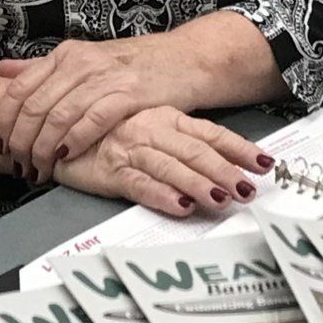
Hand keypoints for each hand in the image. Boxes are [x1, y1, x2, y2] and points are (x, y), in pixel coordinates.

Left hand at [0, 38, 180, 180]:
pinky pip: (92, 120)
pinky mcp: (129, 93)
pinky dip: (74, 141)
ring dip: (44, 149)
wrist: (186, 59)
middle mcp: (81, 62)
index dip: (3, 121)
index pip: (19, 88)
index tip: (0, 146)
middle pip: (34, 106)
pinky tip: (67, 157)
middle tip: (19, 166)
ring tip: (40, 169)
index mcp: (66, 54)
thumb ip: (43, 67)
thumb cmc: (135, 65)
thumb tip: (2, 70)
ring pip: (58, 116)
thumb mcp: (85, 59)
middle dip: (21, 143)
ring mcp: (105, 76)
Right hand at [48, 107, 271, 216]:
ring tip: (223, 199)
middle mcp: (152, 130)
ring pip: (173, 168)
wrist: (57, 127)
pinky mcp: (110, 171)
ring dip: (200, 184)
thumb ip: (182, 141)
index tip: (265, 162)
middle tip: (250, 189)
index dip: (239, 148)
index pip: (211, 133)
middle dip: (227, 171)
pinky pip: (140, 183)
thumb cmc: (107, 130)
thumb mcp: (150, 126)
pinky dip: (162, 194)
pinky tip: (181, 205)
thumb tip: (220, 160)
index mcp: (166, 117)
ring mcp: (131, 150)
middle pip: (197, 152)